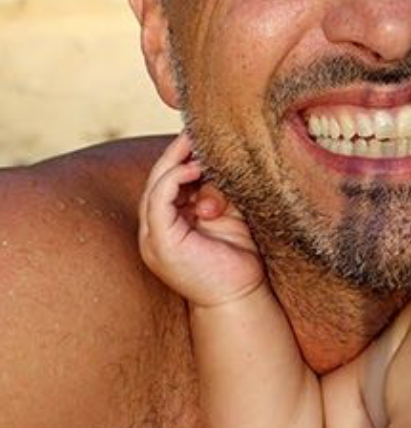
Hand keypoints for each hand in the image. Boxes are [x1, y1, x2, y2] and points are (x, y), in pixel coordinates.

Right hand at [137, 132, 264, 307]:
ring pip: (155, 186)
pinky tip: (193, 168)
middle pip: (158, 180)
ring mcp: (153, 237)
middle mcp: (156, 230)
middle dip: (177, 154)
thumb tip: (221, 159)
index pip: (168, 182)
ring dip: (176, 162)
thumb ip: (222, 191)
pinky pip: (158, 201)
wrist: (240, 297)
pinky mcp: (160, 243)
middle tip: (197, 130)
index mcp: (170, 224)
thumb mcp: (232, 215)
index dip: (183, 158)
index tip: (203, 137)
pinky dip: (173, 180)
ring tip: (197, 143)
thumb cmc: (239, 259)